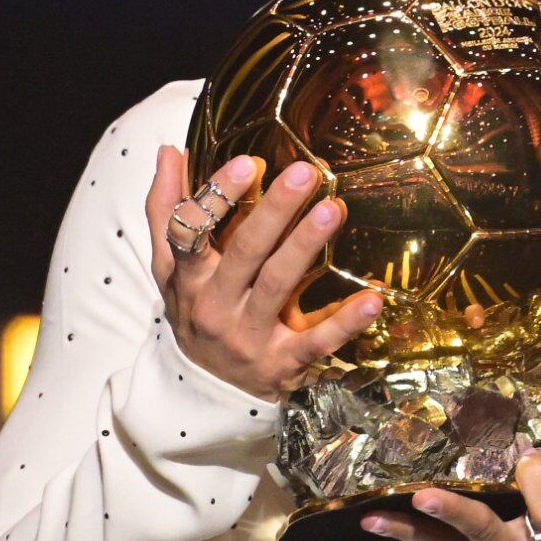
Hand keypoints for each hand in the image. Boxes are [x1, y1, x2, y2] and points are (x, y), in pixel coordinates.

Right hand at [145, 144, 381, 401]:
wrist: (206, 389)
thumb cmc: (196, 308)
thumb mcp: (171, 266)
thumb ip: (168, 209)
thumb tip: (170, 151)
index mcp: (188, 276)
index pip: (192, 232)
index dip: (217, 198)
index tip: (249, 163)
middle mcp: (215, 305)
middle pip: (245, 252)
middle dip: (275, 211)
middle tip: (305, 173)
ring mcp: (249, 335)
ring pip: (277, 285)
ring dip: (305, 246)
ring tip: (333, 209)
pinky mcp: (284, 362)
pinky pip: (316, 341)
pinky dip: (345, 322)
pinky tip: (372, 299)